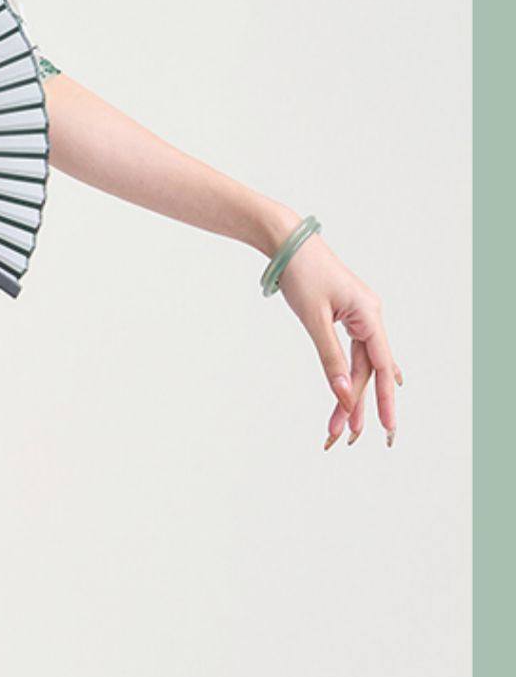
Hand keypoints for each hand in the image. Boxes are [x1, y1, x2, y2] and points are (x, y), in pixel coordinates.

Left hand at [274, 231, 402, 447]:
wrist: (288, 240)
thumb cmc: (301, 273)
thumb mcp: (313, 318)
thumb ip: (329, 357)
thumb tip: (342, 392)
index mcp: (369, 315)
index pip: (382, 366)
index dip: (386, 400)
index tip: (387, 428)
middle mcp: (370, 316)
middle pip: (368, 370)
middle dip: (358, 403)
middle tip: (346, 436)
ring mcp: (360, 316)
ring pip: (359, 363)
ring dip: (349, 392)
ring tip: (340, 425)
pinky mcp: (346, 314)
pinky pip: (354, 351)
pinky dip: (349, 373)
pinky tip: (357, 391)